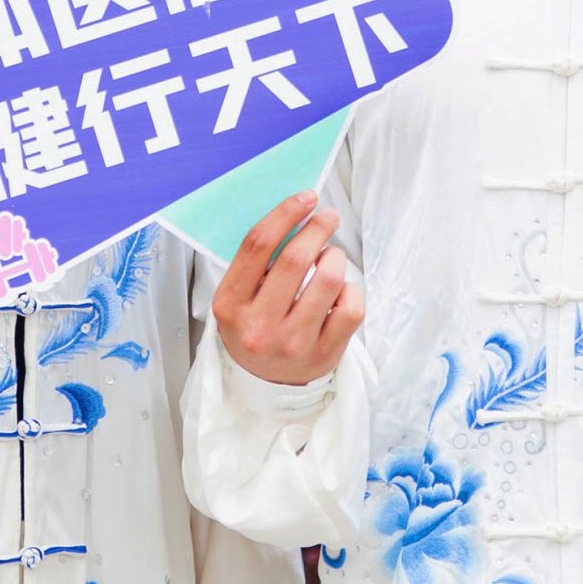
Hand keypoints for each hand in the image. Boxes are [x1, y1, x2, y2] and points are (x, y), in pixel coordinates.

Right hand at [212, 191, 364, 387]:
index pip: (258, 245)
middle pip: (296, 258)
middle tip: (327, 217)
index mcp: (231, 305)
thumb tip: (295, 216)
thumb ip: (256, 264)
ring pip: (329, 279)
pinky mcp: (324, 355)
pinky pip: (351, 307)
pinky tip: (340, 290)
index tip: (305, 198)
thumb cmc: (253, 327)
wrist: (265, 385)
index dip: (285, 214)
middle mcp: (260, 326)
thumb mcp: (238, 298)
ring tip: (330, 258)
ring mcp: (293, 343)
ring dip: (334, 257)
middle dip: (317, 228)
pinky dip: (351, 289)